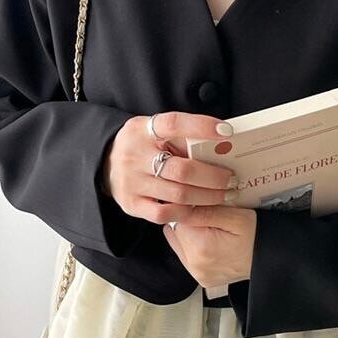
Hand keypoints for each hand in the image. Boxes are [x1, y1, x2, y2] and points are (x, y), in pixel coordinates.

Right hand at [101, 111, 238, 224]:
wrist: (105, 163)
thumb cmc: (142, 145)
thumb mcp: (153, 131)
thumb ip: (180, 136)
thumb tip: (222, 143)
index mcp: (141, 129)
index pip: (174, 124)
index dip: (201, 126)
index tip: (227, 132)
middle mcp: (134, 155)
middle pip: (183, 169)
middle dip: (213, 177)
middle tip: (232, 179)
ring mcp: (131, 182)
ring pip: (179, 194)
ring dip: (208, 197)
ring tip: (226, 195)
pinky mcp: (131, 204)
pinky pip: (165, 213)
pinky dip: (187, 212)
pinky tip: (201, 208)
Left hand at [161, 205, 256, 289]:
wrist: (272, 258)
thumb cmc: (257, 235)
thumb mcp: (235, 216)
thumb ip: (204, 211)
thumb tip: (179, 205)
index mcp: (201, 248)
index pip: (177, 219)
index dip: (190, 208)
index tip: (205, 206)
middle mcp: (195, 265)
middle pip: (175, 232)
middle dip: (189, 223)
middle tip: (213, 220)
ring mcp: (198, 274)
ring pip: (179, 243)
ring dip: (191, 235)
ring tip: (213, 232)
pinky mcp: (201, 278)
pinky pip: (187, 256)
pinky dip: (195, 247)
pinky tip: (212, 243)